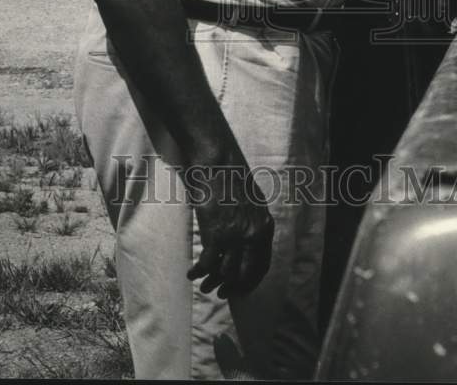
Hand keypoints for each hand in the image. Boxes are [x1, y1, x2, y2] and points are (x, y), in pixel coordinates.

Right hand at [186, 164, 274, 299]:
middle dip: (232, 287)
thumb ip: (254, 224)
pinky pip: (207, 264)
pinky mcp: (215, 235)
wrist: (218, 164)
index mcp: (264, 227)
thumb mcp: (254, 202)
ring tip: (204, 284)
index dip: (251, 281)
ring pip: (225, 273)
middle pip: (245, 274)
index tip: (240, 287)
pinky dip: (198, 272)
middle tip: (221, 292)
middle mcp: (253, 236)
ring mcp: (235, 237)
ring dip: (212, 282)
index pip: (263, 266)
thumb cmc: (233, 178)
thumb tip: (249, 243)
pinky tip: (192, 273)